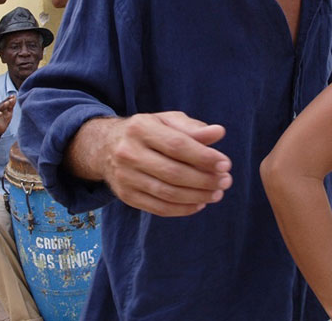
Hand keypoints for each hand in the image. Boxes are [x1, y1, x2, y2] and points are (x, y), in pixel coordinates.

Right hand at [0, 94, 14, 134]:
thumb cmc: (4, 120)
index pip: (5, 101)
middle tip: (11, 98)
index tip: (13, 95)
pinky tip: (0, 113)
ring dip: (2, 106)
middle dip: (6, 101)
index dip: (9, 98)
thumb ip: (11, 105)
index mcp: (0, 106)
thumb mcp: (9, 112)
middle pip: (2, 104)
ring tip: (7, 103)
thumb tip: (15, 96)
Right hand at [99, 112, 232, 216]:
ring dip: (197, 196)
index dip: (204, 157)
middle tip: (226, 181)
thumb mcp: (167, 121)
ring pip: (167, 193)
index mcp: (140, 127)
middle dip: (204, 180)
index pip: (177, 145)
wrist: (105, 147)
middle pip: (173, 172)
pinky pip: (158, 208)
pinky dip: (183, 209)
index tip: (225, 164)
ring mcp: (125, 176)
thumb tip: (219, 132)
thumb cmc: (147, 131)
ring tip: (216, 193)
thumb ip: (192, 128)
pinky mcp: (126, 196)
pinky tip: (199, 203)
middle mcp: (129, 152)